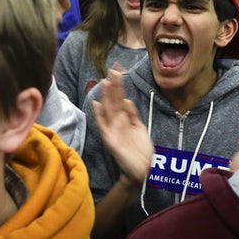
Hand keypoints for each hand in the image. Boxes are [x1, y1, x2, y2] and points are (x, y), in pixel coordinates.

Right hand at [92, 70, 153, 185]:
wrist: (142, 168)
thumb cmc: (141, 149)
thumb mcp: (139, 128)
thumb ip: (133, 114)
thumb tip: (127, 99)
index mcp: (124, 118)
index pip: (120, 98)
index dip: (119, 86)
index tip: (118, 72)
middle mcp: (116, 121)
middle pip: (113, 100)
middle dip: (113, 86)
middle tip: (113, 70)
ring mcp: (112, 129)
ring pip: (108, 109)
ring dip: (106, 96)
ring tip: (105, 82)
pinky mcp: (109, 139)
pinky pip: (103, 125)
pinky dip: (99, 115)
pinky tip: (97, 104)